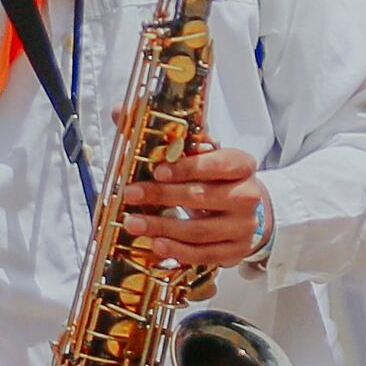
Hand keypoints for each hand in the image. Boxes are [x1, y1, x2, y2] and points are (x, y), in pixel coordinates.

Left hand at [117, 144, 270, 266]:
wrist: (242, 211)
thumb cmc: (214, 178)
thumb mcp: (195, 154)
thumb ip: (160, 135)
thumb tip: (119, 111)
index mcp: (241, 164)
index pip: (219, 163)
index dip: (188, 167)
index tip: (157, 170)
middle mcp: (247, 195)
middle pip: (202, 196)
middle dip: (162, 196)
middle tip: (131, 193)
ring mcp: (243, 226)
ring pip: (200, 230)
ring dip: (162, 227)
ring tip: (133, 222)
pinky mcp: (236, 251)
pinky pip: (204, 254)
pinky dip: (178, 251)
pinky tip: (157, 244)